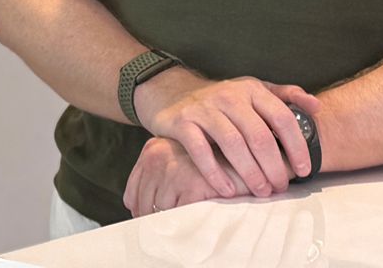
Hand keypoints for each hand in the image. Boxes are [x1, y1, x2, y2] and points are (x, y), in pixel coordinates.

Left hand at [123, 136, 248, 217]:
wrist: (249, 162)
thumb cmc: (216, 166)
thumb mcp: (179, 165)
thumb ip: (157, 180)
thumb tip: (133, 207)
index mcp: (153, 149)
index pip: (133, 190)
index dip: (140, 212)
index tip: (151, 224)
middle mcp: (158, 156)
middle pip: (143, 203)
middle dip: (153, 222)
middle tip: (168, 232)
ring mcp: (174, 169)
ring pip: (160, 212)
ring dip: (171, 225)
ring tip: (185, 227)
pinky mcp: (190, 184)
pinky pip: (178, 216)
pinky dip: (186, 224)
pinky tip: (195, 223)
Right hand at [137, 70, 320, 198]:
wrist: (173, 92)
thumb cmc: (223, 100)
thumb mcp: (253, 91)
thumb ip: (286, 97)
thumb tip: (316, 107)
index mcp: (251, 90)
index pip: (281, 117)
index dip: (297, 145)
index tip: (304, 170)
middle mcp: (229, 96)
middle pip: (259, 135)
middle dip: (274, 166)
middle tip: (280, 187)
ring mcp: (204, 109)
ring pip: (232, 144)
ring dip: (250, 172)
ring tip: (261, 191)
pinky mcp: (182, 123)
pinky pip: (200, 150)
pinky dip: (215, 173)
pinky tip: (227, 190)